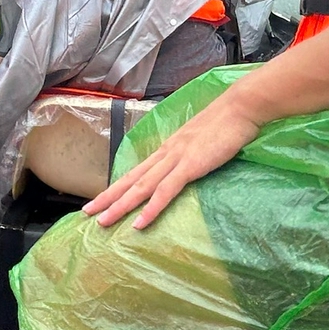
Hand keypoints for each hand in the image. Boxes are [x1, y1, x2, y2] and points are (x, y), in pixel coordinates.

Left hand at [82, 91, 259, 230]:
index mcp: (168, 148)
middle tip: (88, 213)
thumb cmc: (227, 123)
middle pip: (131, 179)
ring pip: (141, 186)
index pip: (136, 171)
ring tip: (103, 221)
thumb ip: (191, 155)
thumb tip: (187, 168)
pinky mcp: (190, 165)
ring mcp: (176, 158)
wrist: (240, 107)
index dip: (117, 187)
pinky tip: (139, 222)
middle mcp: (166, 153)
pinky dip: (151, 208)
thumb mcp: (202, 141)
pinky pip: (166, 191)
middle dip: (108, 198)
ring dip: (121, 206)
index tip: (100, 199)